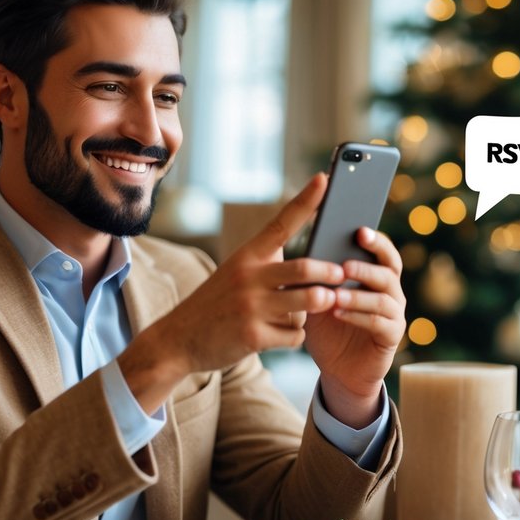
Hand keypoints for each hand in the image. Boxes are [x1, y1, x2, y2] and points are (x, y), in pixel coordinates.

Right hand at [120, 174, 343, 411]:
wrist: (178, 340)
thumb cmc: (218, 304)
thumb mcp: (237, 273)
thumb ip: (271, 265)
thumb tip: (317, 266)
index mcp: (248, 255)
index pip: (282, 223)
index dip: (306, 201)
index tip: (325, 179)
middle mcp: (248, 276)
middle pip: (304, 268)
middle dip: (330, 273)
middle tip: (342, 274)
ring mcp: (250, 306)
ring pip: (305, 305)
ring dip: (315, 308)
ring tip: (311, 308)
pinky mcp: (253, 336)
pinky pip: (295, 335)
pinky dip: (294, 337)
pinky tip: (278, 336)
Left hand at [304, 226, 405, 427]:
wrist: (338, 369)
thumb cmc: (329, 328)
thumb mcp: (319, 299)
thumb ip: (318, 278)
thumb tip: (305, 252)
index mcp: (377, 276)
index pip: (384, 252)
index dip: (375, 241)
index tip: (359, 231)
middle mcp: (392, 292)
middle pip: (389, 271)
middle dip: (366, 267)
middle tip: (344, 266)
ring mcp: (395, 315)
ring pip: (383, 299)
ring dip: (357, 295)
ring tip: (335, 295)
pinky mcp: (392, 337)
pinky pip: (379, 323)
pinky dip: (358, 316)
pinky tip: (338, 313)